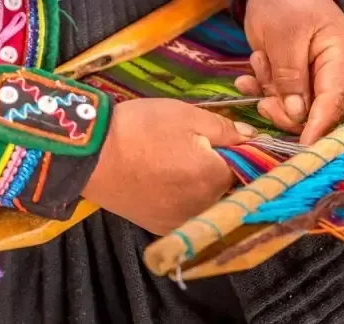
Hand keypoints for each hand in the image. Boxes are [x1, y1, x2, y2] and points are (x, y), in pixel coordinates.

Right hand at [82, 99, 256, 234]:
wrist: (91, 155)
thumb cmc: (141, 128)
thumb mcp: (186, 116)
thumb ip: (225, 129)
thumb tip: (252, 138)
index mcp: (214, 177)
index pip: (246, 166)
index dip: (237, 150)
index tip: (223, 138)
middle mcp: (204, 207)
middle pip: (228, 186)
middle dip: (219, 167)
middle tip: (192, 147)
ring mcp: (182, 221)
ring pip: (207, 200)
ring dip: (202, 184)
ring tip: (175, 162)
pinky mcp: (161, 227)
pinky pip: (186, 212)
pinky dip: (184, 197)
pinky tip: (166, 180)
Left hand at [236, 0, 343, 144]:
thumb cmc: (285, 2)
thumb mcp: (285, 36)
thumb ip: (291, 76)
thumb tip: (296, 114)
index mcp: (340, 58)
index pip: (335, 100)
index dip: (319, 126)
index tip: (302, 148)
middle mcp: (330, 72)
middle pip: (315, 110)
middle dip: (285, 111)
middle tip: (263, 102)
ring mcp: (311, 75)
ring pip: (292, 106)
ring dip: (270, 92)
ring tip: (259, 61)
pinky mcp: (291, 76)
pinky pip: (277, 94)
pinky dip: (261, 89)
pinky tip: (245, 78)